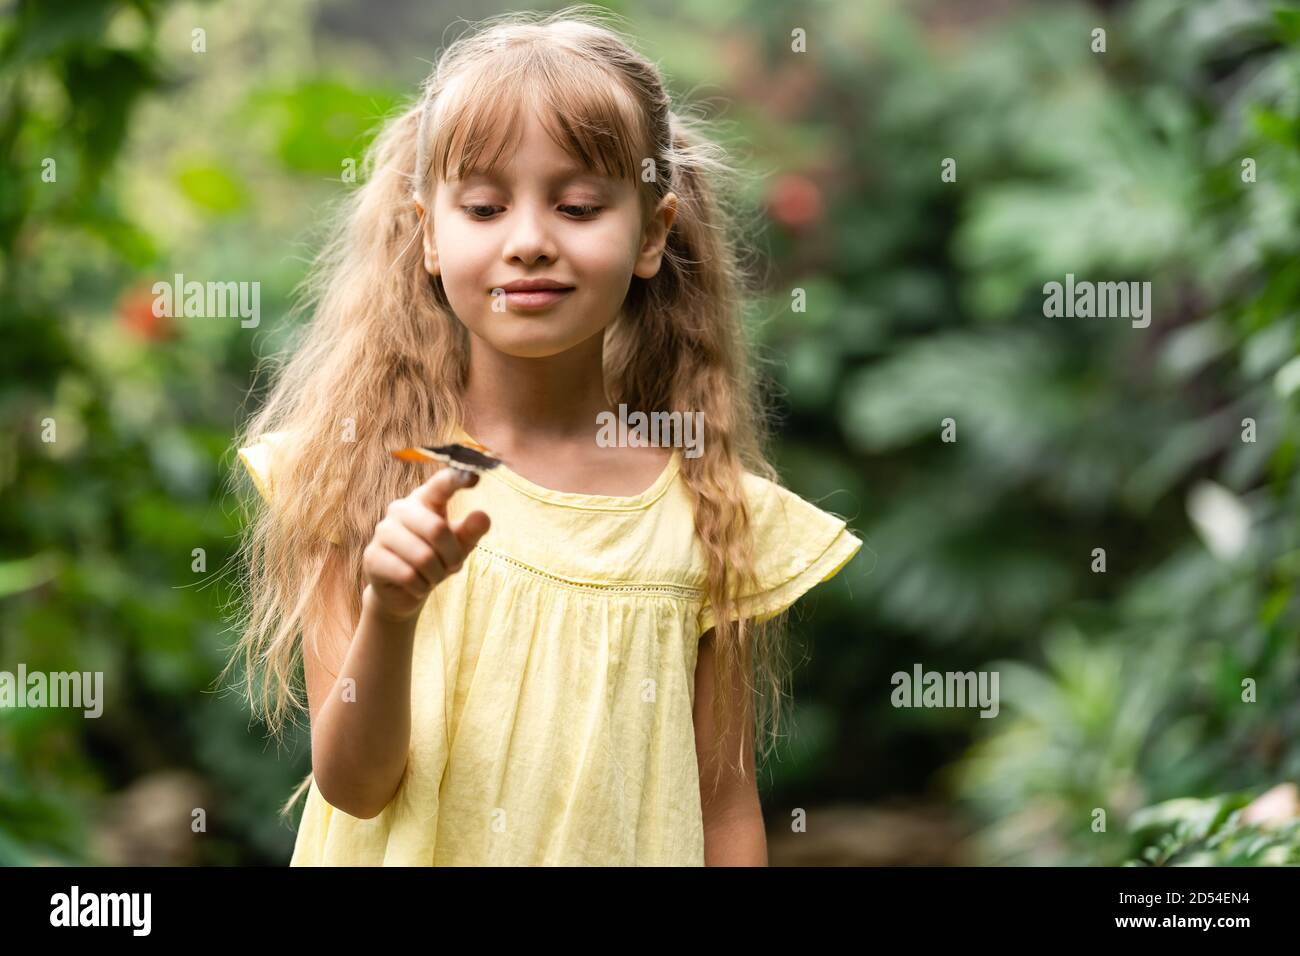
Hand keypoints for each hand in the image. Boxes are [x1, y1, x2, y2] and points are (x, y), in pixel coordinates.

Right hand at [362, 468, 490, 622]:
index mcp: (424, 500)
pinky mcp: (372, 556)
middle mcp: (400, 509)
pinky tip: (416, 585)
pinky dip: (420, 587)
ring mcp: (383, 531)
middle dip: (452, 556)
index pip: (441, 484)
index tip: (475, 476)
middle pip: (437, 529)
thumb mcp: (458, 546)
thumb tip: (483, 516)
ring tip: (432, 576)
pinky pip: (407, 575)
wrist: (404, 590)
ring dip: (436, 575)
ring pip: (423, 557)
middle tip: (452, 567)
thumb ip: (471, 531)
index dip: (457, 478)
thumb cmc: (435, 559)